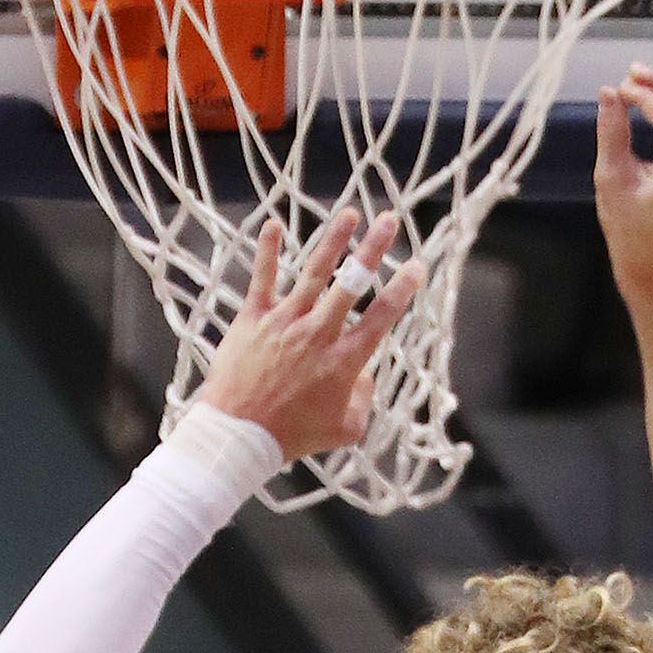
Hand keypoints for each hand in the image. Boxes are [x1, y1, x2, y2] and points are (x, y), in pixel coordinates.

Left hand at [198, 209, 423, 460]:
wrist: (238, 437)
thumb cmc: (291, 437)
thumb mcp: (343, 430)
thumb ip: (363, 400)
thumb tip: (364, 374)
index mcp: (343, 360)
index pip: (380, 317)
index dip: (401, 289)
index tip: (415, 266)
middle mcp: (317, 333)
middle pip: (351, 283)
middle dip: (373, 248)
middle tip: (390, 220)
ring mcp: (284, 322)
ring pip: (314, 272)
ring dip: (333, 240)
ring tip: (350, 214)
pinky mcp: (253, 319)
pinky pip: (262, 279)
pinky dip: (268, 251)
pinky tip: (274, 225)